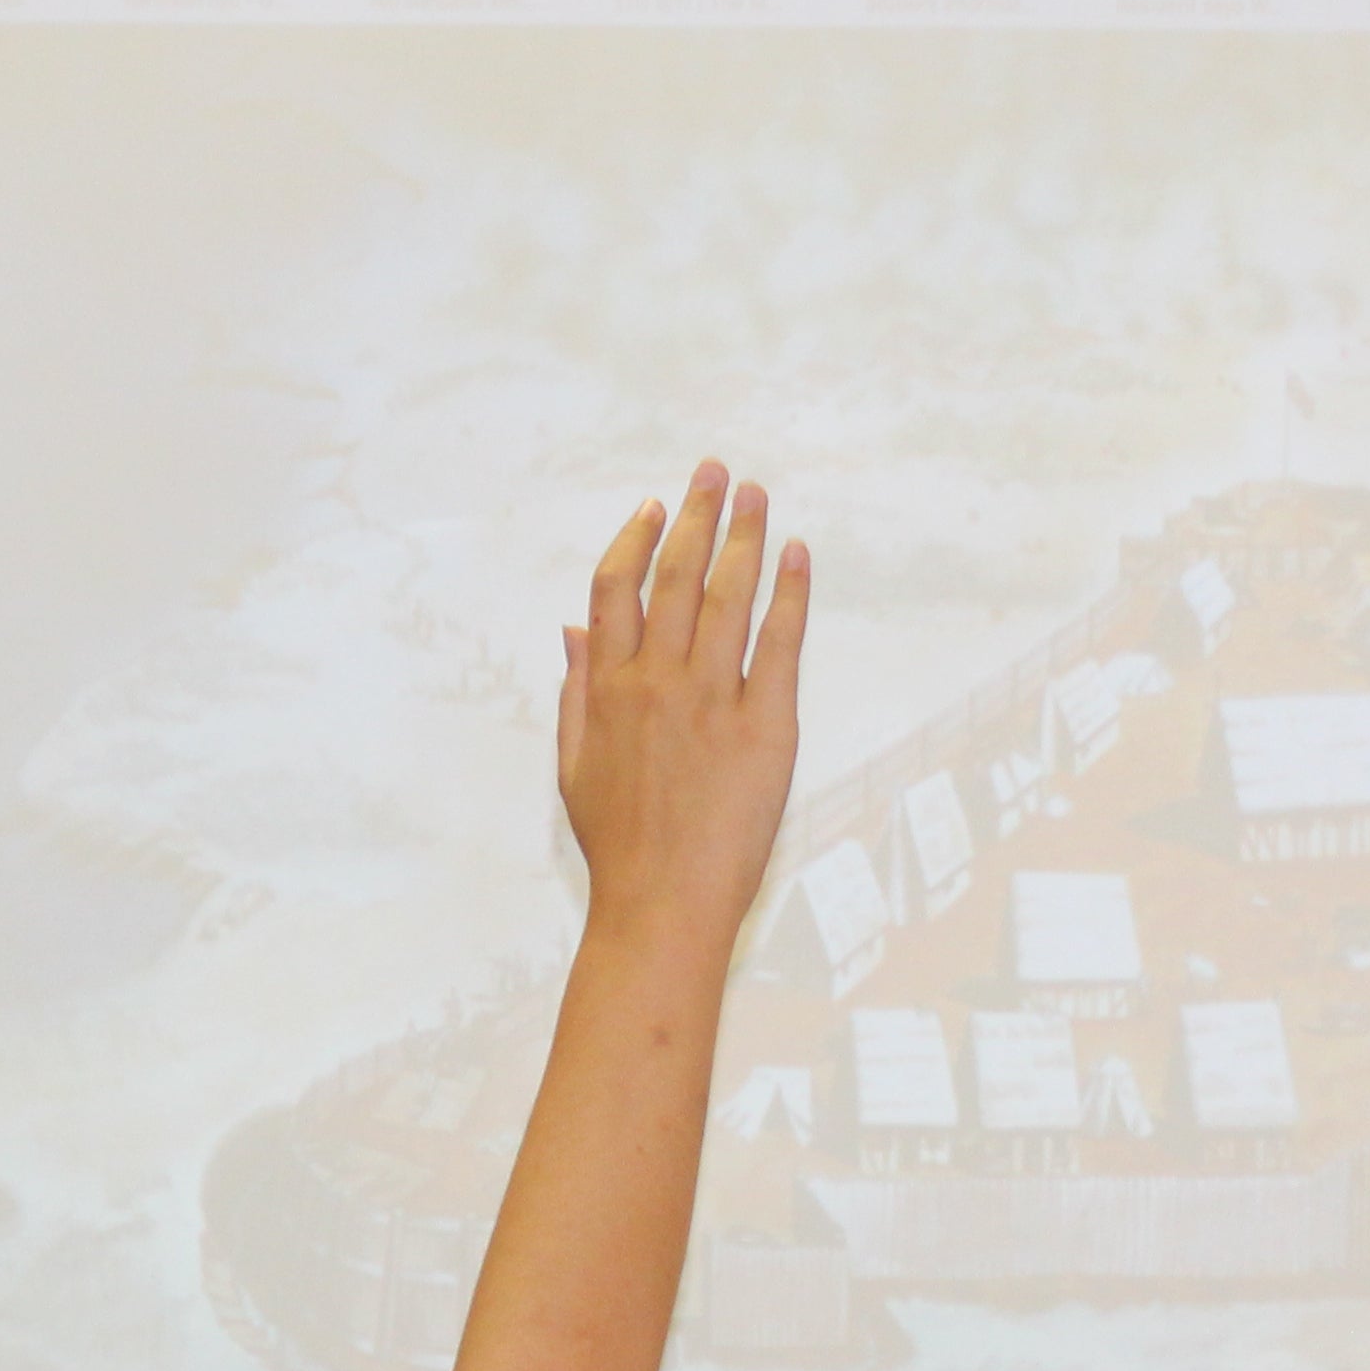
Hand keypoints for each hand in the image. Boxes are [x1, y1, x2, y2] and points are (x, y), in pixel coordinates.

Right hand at [559, 463, 805, 955]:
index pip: (614, 590)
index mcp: (607, 690)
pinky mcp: (764, 726)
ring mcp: (711, 700)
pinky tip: (797, 556)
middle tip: (714, 471)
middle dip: (694, 516)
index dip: (633, 539)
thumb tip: (572, 631)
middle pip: (673, 577)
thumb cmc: (617, 841)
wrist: (663, 899)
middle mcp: (656, 683)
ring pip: (725, 598)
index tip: (652, 505)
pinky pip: (780, 645)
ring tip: (756, 495)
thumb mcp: (573, 764)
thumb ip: (576, 691)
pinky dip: (790, 595)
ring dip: (742, 538)